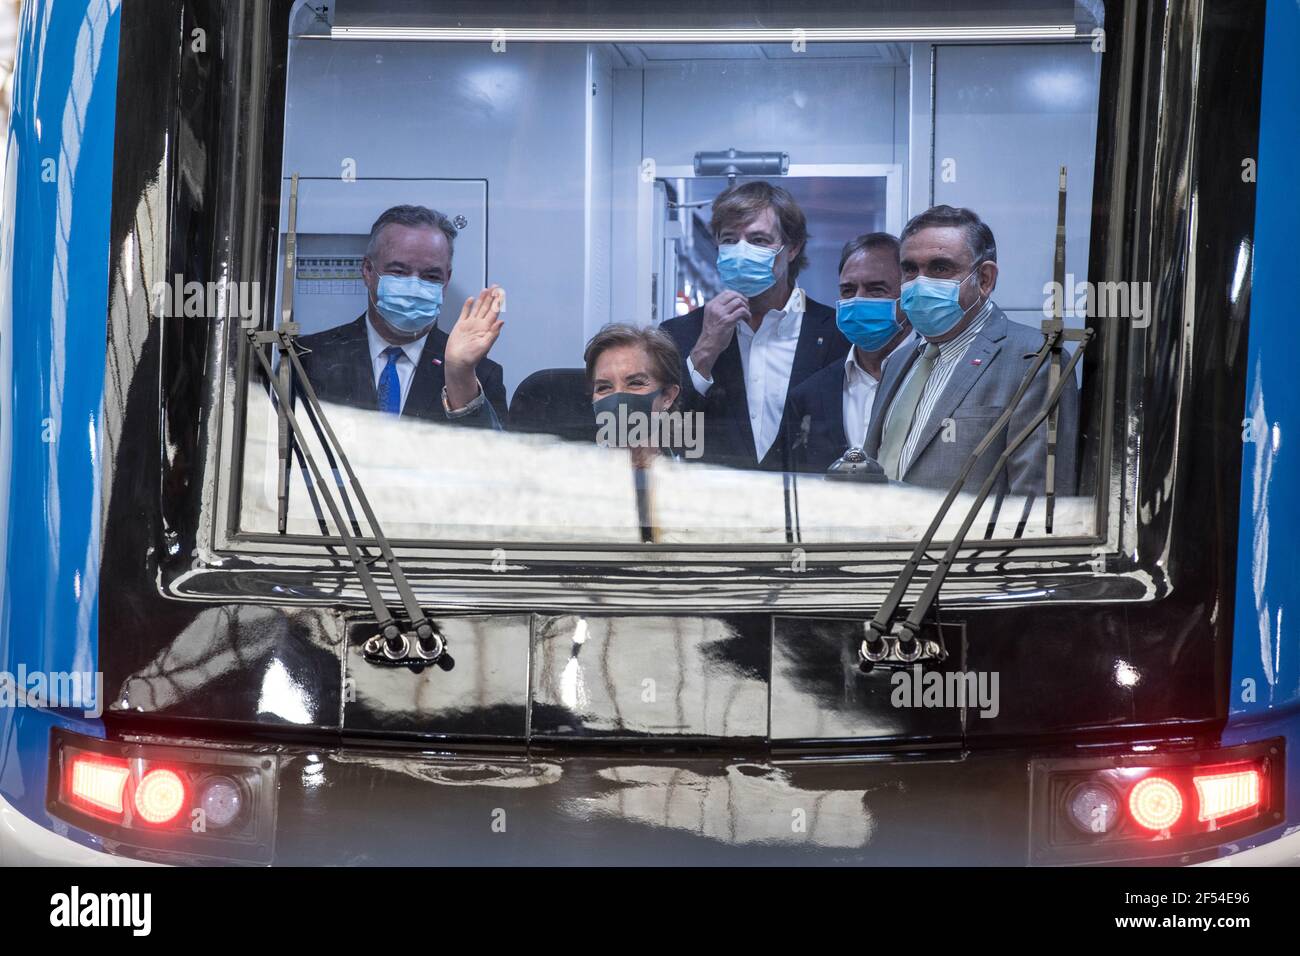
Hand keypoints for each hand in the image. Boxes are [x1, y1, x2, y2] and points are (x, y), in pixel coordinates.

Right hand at [445, 286, 504, 408]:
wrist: (457, 362)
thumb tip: (501, 322)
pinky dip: (468, 306)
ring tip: (485, 289)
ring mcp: (470, 324)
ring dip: (481, 299)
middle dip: (491, 297)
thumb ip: (493, 334)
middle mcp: (479, 324)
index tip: (500, 293)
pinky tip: (471, 299)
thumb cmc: (471, 357)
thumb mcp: (484, 346)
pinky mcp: (460, 325)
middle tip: (495, 286)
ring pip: (477, 308)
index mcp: (486, 328)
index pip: (494, 312)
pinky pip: (465, 313)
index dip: (497, 302)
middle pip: (487, 307)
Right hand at [691, 291, 749, 379]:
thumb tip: (734, 302)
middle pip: (733, 295)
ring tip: (746, 314)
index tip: (741, 301)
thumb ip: (720, 308)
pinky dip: (747, 315)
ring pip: (739, 301)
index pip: (726, 292)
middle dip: (742, 299)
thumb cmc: (712, 333)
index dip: (736, 295)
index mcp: (711, 305)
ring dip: (746, 307)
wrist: (708, 345)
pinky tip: (747, 320)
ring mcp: (721, 314)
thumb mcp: (712, 316)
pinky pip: (742, 312)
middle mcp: (715, 307)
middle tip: (746, 307)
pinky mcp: (727, 321)